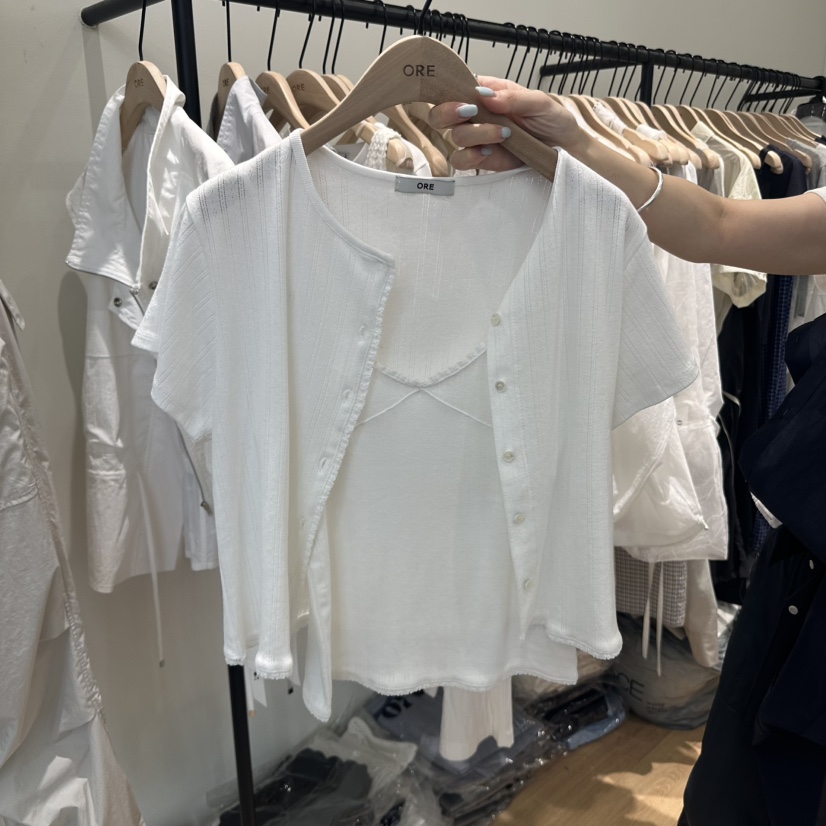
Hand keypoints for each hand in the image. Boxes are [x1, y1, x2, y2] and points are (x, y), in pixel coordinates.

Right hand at [429, 76, 583, 171]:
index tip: (466, 98)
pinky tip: (490, 150)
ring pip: (454, 138)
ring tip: (503, 134)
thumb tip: (487, 97)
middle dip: (449, 113)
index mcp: (485, 92)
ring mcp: (476, 138)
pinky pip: (462, 161)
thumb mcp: (539, 101)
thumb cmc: (550, 118)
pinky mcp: (481, 159)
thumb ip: (513, 98)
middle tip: (471, 112)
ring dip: (475, 135)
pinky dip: (472, 157)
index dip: (449, 91)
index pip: (454, 86)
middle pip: (441, 114)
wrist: (563, 146)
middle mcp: (475, 115)